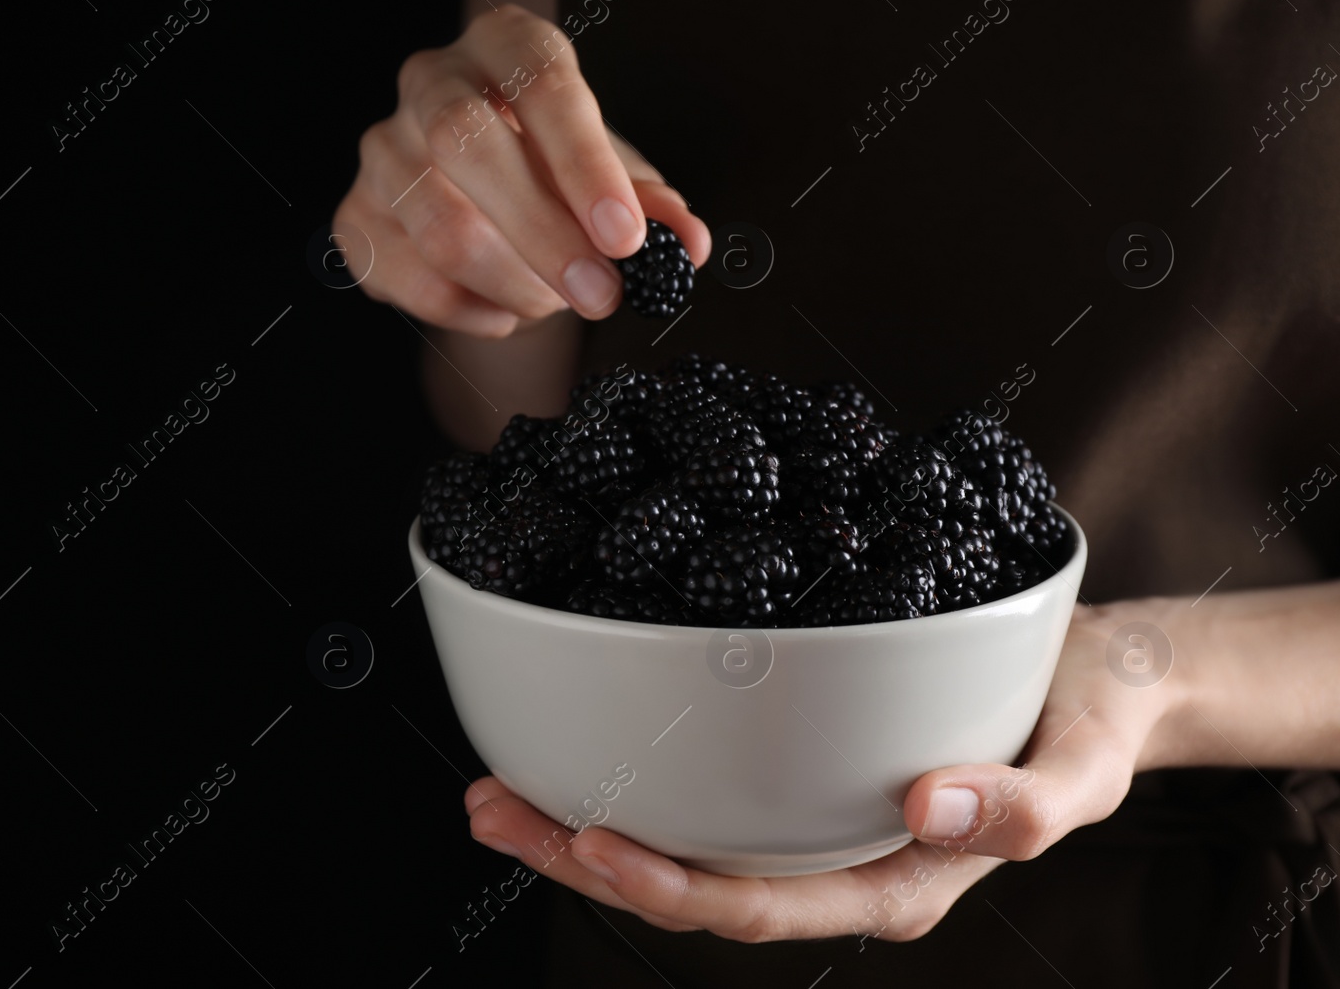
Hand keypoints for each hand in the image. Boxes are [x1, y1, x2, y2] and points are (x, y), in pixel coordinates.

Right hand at [334, 3, 710, 336]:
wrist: (489, 193)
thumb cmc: (556, 168)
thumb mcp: (613, 173)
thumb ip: (651, 205)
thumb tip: (687, 242)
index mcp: (503, 44)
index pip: (538, 84)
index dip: (583, 164)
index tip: (625, 237)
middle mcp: (430, 81)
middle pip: (465, 145)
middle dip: (542, 235)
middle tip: (601, 294)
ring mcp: (382, 148)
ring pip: (438, 227)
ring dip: (514, 284)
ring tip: (557, 300)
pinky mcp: (355, 216)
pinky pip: (408, 279)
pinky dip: (470, 311)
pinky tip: (505, 310)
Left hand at [465, 600, 1188, 941]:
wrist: (1097, 682)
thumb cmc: (1089, 724)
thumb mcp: (1082, 768)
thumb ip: (1019, 806)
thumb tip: (926, 804)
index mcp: (893, 883)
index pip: (759, 908)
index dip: (669, 887)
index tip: (593, 844)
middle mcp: (837, 864)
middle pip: (691, 888)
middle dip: (583, 859)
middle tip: (492, 809)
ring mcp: (812, 829)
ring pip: (680, 849)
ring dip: (580, 828)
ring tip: (495, 790)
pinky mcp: (797, 782)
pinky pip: (702, 802)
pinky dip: (633, 784)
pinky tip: (575, 754)